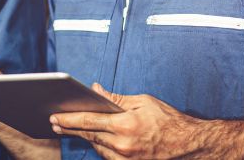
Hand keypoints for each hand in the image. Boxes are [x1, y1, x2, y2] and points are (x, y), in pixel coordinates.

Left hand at [49, 83, 205, 158]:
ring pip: (97, 147)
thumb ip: (116, 99)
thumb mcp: (142, 101)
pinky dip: (100, 147)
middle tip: (54, 123)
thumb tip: (96, 90)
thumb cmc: (168, 120)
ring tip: (72, 128)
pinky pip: (108, 157)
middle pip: (88, 136)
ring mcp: (126, 159)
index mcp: (125, 125)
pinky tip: (95, 139)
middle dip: (69, 128)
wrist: (189, 145)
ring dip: (85, 137)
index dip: (68, 119)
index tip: (54, 116)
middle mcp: (123, 145)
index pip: (89, 121)